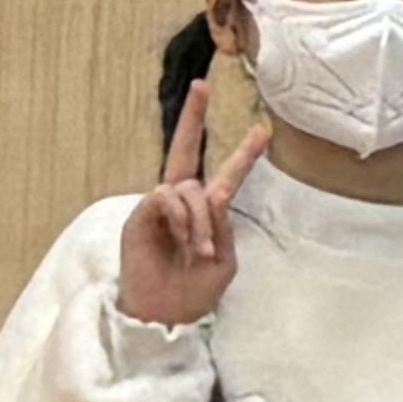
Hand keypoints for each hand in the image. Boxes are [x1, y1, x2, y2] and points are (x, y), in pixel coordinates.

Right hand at [117, 77, 276, 326]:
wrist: (165, 315)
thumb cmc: (194, 290)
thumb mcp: (224, 260)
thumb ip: (223, 226)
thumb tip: (213, 194)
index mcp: (206, 212)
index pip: (225, 175)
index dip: (242, 154)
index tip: (262, 130)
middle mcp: (180, 202)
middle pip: (186, 151)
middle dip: (194, 118)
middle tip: (203, 86)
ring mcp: (158, 207)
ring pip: (186, 188)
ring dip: (200, 220)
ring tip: (202, 251)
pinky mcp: (139, 216)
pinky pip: (164, 199)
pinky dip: (182, 219)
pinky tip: (185, 241)